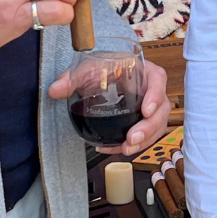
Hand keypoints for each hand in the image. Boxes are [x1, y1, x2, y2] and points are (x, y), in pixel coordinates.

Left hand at [48, 57, 170, 153]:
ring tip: (126, 149)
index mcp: (144, 71)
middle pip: (161, 110)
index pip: (158, 80)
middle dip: (148, 128)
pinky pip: (147, 135)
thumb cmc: (102, 68)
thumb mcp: (87, 69)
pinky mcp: (144, 121)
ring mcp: (150, 107)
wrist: (102, 76)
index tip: (146, 110)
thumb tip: (55, 90)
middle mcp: (151, 89)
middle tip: (131, 139)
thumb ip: (71, 78)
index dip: (155, 96)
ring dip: (144, 140)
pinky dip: (134, 145)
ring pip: (157, 126)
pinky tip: (116, 149)